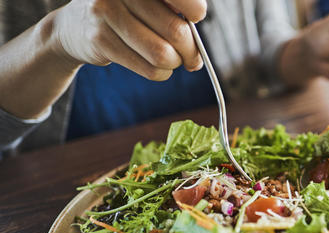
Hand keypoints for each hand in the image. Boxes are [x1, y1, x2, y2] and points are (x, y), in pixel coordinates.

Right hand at [52, 0, 206, 80]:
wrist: (75, 24)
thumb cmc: (125, 11)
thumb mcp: (147, 0)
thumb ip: (173, 9)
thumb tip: (197, 40)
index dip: (195, 11)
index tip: (194, 18)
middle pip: (176, 31)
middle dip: (191, 50)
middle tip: (191, 56)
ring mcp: (106, 13)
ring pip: (162, 54)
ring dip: (175, 63)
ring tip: (173, 60)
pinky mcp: (100, 40)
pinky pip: (148, 68)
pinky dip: (161, 73)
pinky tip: (158, 67)